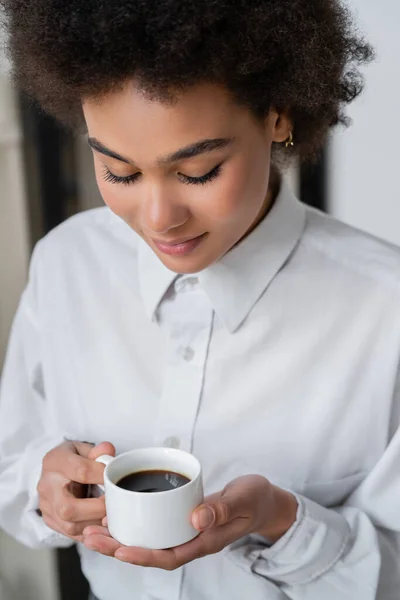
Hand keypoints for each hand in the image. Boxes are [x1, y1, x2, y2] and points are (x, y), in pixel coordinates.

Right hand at [37, 440, 114, 541]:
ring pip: (70, 525)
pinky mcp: (50, 520)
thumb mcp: (84, 448)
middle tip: (115, 504)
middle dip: (97, 509)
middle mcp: (47, 486)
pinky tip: (103, 525)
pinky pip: (71, 533)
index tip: (116, 479)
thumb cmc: (73, 458)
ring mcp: (46, 506)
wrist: (53, 471)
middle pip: (68, 507)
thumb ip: (98, 451)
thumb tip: (108, 451)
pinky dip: (90, 531)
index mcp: (56, 462)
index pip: (81, 471)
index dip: (102, 476)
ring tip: (112, 515)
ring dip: (96, 523)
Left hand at [83, 475, 297, 568]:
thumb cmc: (254, 500)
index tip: (119, 550)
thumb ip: (222, 509)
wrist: (262, 500)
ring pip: (148, 540)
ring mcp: (185, 531)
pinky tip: (118, 513)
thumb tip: (195, 518)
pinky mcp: (181, 519)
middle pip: (150, 552)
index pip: (169, 556)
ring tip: (94, 528)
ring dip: (120, 537)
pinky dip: (134, 523)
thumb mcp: (243, 500)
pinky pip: (154, 526)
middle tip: (91, 537)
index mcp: (205, 541)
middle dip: (118, 548)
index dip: (142, 556)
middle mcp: (191, 540)